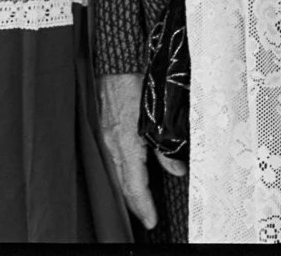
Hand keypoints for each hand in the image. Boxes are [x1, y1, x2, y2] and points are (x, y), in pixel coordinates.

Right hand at [100, 71, 188, 229]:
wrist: (117, 59)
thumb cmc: (137, 81)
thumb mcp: (158, 113)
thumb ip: (166, 144)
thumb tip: (176, 169)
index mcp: (127, 143)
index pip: (134, 185)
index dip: (143, 206)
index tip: (151, 221)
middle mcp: (113, 143)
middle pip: (123, 183)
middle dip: (135, 203)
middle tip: (147, 218)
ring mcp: (106, 135)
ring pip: (117, 171)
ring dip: (128, 189)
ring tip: (140, 202)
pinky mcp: (104, 127)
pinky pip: (112, 158)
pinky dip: (122, 172)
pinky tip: (128, 173)